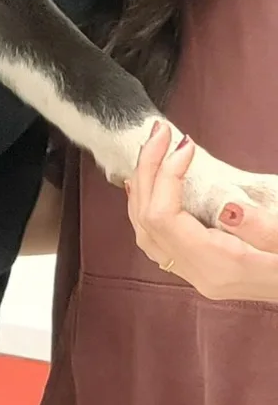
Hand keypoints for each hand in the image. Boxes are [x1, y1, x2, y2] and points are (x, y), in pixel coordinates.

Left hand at [126, 122, 277, 300]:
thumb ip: (261, 229)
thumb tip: (228, 208)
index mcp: (216, 266)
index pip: (164, 217)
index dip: (165, 175)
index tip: (185, 145)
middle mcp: (197, 272)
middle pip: (146, 220)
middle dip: (148, 170)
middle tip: (159, 132)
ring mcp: (194, 273)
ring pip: (144, 230)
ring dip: (143, 186)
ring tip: (151, 150)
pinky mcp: (198, 267)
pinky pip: (155, 238)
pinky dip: (145, 206)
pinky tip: (147, 186)